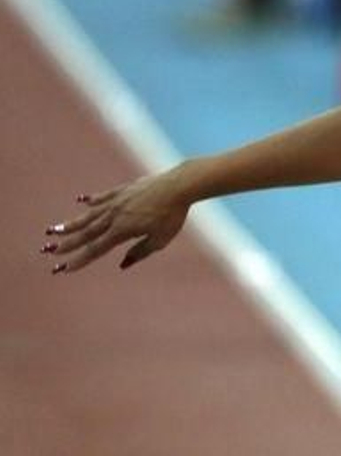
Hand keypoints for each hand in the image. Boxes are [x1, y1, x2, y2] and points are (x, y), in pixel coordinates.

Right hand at [41, 172, 191, 272]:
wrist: (178, 186)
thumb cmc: (172, 216)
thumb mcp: (160, 240)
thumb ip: (139, 252)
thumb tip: (122, 265)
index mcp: (122, 230)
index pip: (96, 249)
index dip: (79, 260)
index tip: (63, 269)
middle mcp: (114, 216)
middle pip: (85, 233)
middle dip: (65, 244)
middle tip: (46, 251)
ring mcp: (116, 201)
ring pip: (88, 215)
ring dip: (70, 224)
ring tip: (52, 230)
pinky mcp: (123, 190)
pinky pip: (103, 197)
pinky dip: (91, 200)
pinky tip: (81, 201)